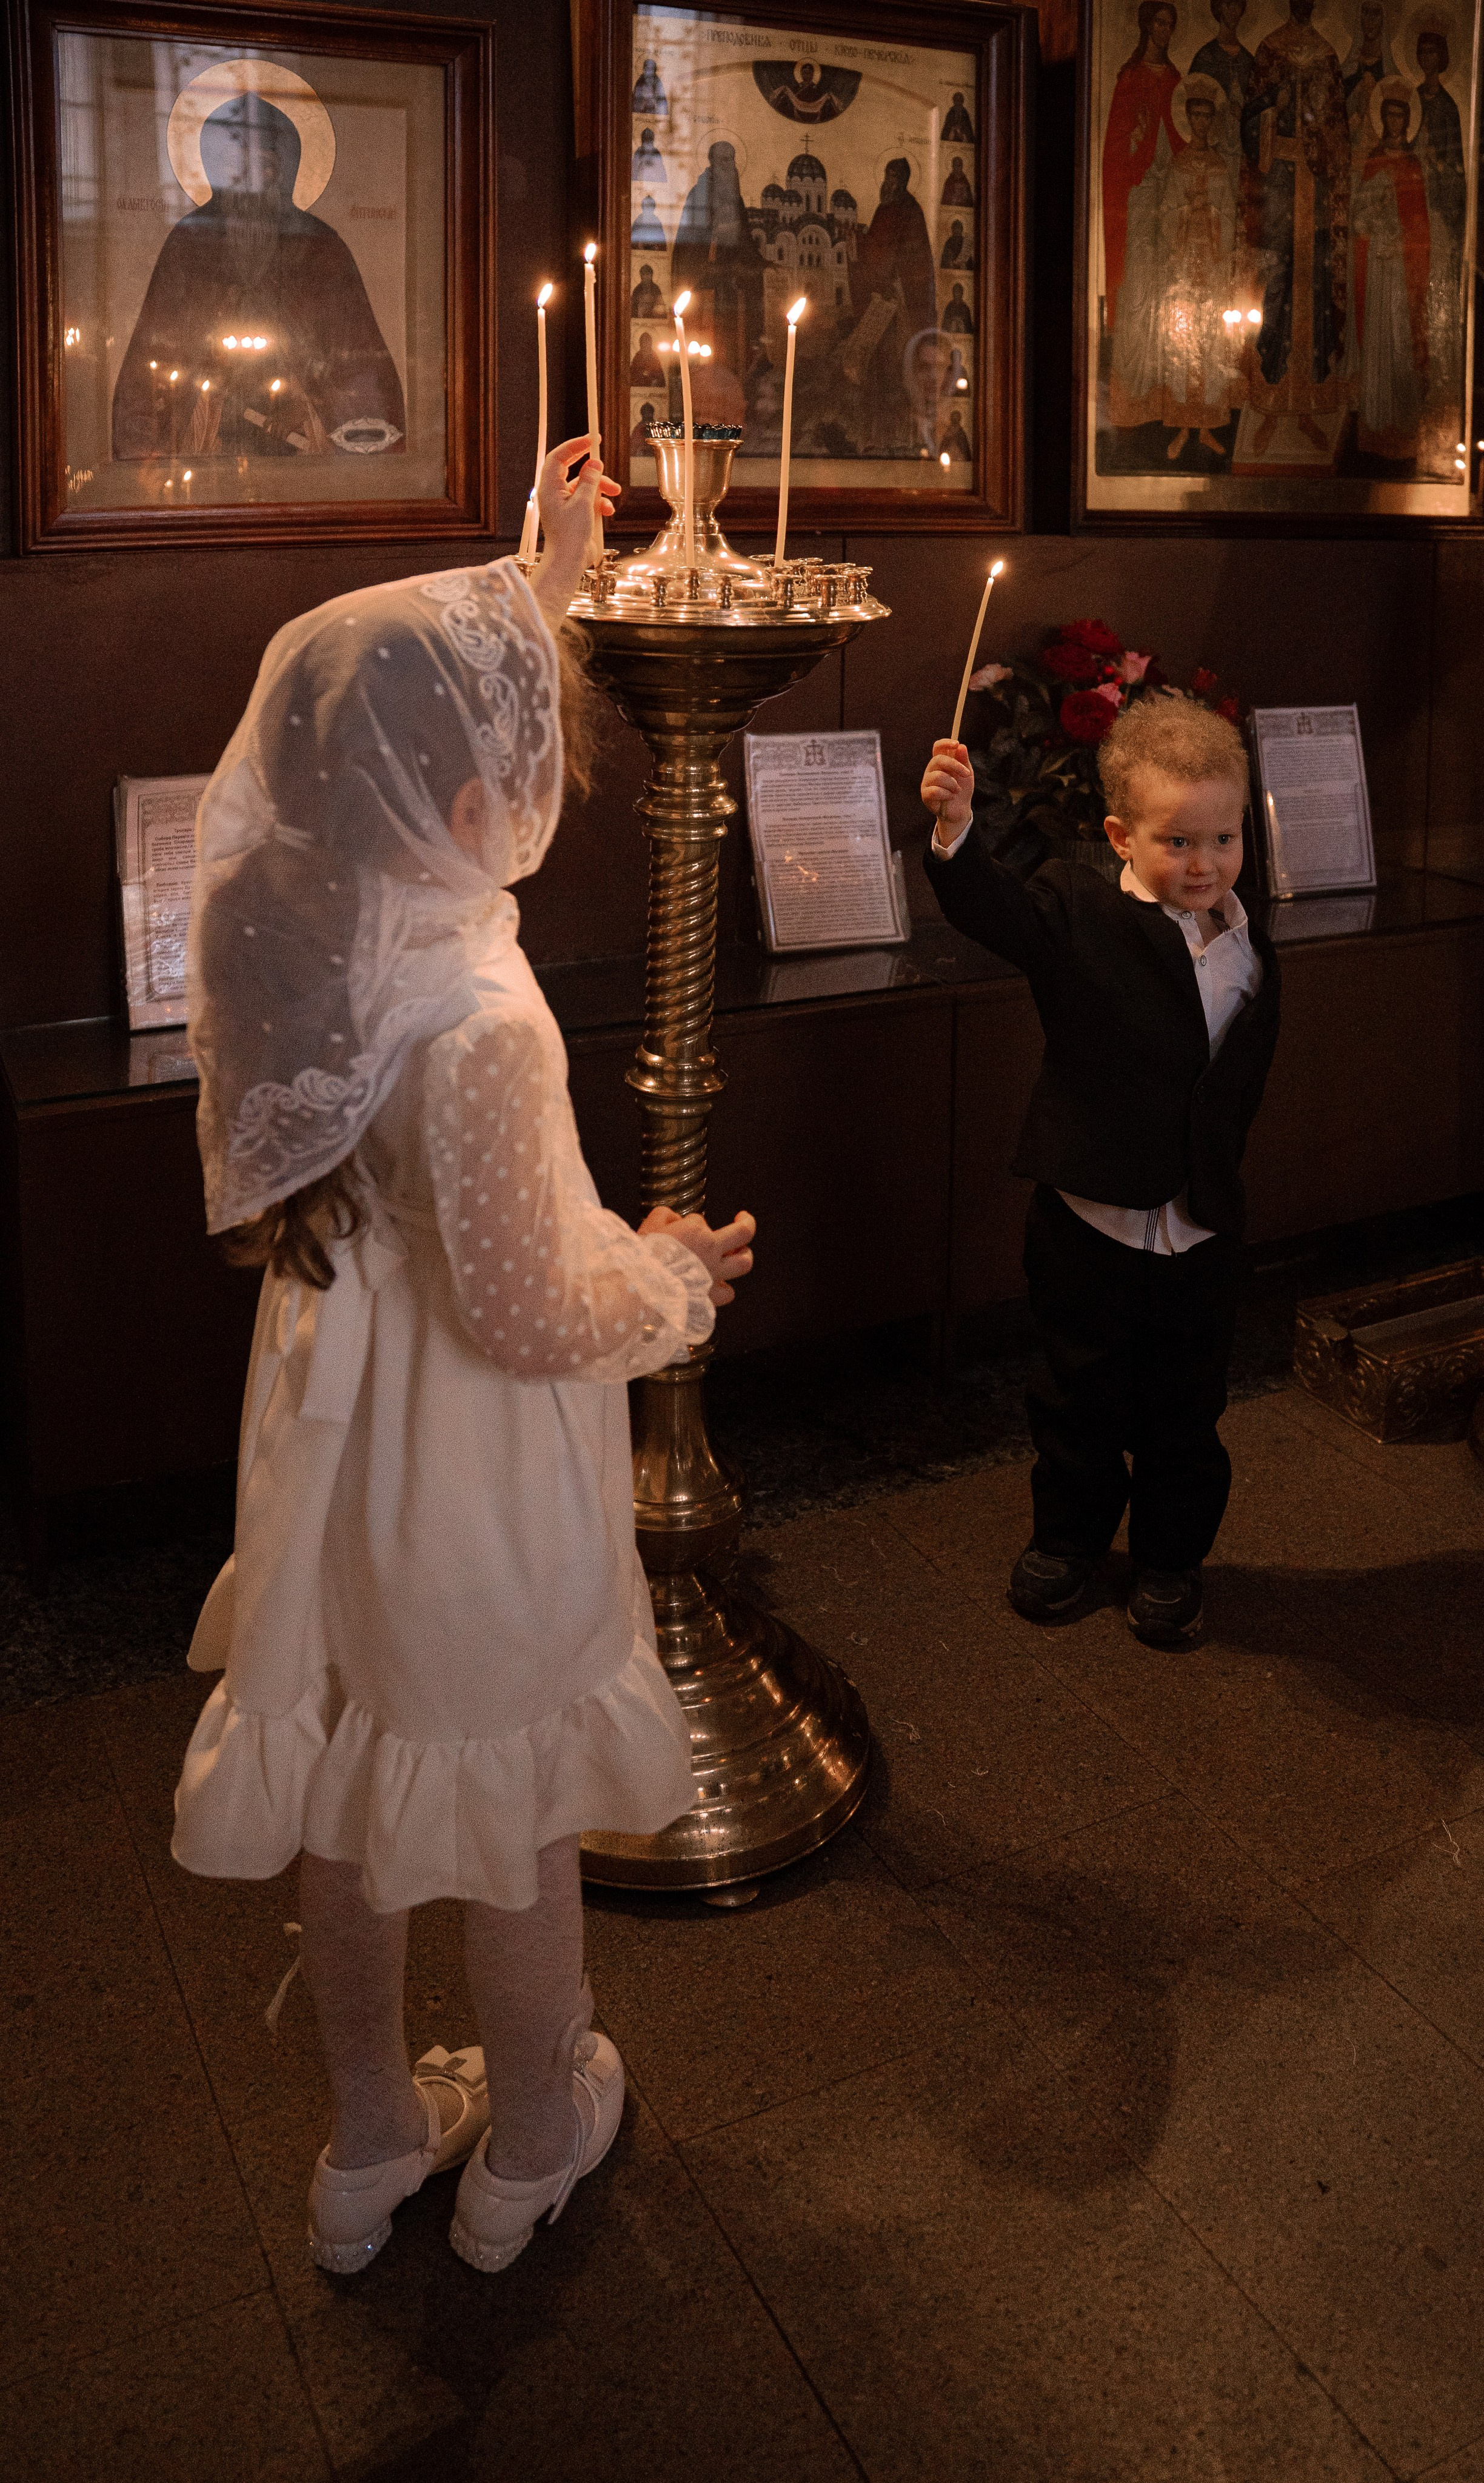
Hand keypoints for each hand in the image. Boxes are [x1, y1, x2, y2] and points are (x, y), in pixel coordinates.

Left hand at [528, 434, 622, 625]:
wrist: (569, 562)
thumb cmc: (570, 536)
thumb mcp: (583, 503)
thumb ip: (590, 480)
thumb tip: (594, 463)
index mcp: (549, 487)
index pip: (559, 457)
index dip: (575, 446)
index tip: (591, 439)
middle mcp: (554, 493)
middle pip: (572, 469)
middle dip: (590, 466)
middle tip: (601, 454)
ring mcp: (564, 504)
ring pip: (584, 485)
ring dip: (600, 486)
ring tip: (614, 490)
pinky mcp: (574, 515)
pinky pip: (588, 500)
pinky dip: (600, 501)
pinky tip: (608, 509)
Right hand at [640, 1205, 755, 1305]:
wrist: (640, 1291)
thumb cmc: (642, 1259)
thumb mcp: (650, 1226)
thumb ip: (665, 1215)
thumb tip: (675, 1219)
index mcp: (696, 1232)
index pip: (699, 1220)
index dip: (688, 1223)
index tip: (677, 1230)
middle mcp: (711, 1251)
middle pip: (743, 1234)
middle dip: (746, 1224)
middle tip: (743, 1220)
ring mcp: (714, 1275)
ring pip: (743, 1263)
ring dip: (743, 1256)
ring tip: (739, 1253)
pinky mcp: (710, 1297)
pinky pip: (727, 1292)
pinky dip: (724, 1288)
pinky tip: (718, 1284)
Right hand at [921, 739, 974, 839]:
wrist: (960, 810)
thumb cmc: (962, 789)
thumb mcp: (966, 774)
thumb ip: (963, 760)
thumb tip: (961, 746)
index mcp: (940, 762)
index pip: (937, 747)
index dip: (945, 743)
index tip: (956, 744)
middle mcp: (931, 770)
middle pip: (938, 759)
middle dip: (955, 766)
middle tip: (967, 774)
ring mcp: (927, 782)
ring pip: (938, 776)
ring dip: (953, 784)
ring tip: (957, 790)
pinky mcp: (925, 795)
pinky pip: (935, 791)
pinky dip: (947, 794)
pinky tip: (950, 797)